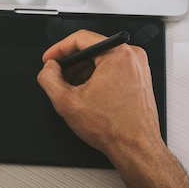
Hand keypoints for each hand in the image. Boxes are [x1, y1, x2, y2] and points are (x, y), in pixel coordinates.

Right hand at [37, 30, 161, 158]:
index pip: (81, 38)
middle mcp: (132, 57)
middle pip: (92, 49)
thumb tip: (48, 69)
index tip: (50, 59)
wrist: (136, 149)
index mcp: (118, 54)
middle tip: (58, 77)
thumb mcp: (67, 102)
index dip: (58, 49)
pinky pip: (113, 69)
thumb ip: (49, 79)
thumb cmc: (114, 128)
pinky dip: (98, 78)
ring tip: (73, 90)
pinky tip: (89, 95)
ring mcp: (138, 68)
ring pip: (102, 60)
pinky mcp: (140, 79)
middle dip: (71, 63)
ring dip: (83, 72)